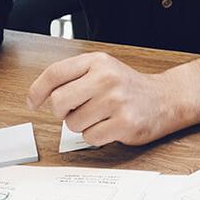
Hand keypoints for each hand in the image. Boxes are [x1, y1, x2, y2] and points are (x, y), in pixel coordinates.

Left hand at [27, 51, 189, 145]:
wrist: (166, 99)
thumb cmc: (128, 87)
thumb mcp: (103, 69)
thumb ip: (74, 77)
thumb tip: (40, 96)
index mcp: (98, 62)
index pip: (55, 73)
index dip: (37, 90)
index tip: (33, 101)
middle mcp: (107, 78)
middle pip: (59, 101)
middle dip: (62, 111)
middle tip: (75, 110)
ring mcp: (116, 101)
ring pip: (73, 123)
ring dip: (82, 125)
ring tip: (101, 116)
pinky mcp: (124, 123)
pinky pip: (90, 137)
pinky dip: (96, 136)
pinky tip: (110, 126)